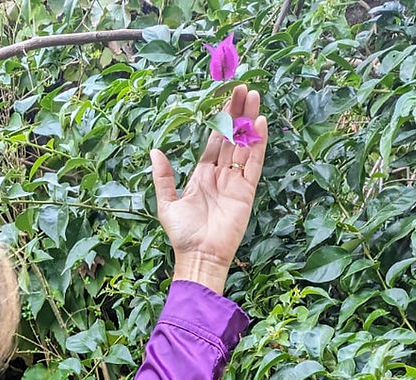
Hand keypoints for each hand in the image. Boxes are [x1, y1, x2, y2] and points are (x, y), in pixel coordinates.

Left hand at [150, 84, 267, 293]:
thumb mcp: (167, 203)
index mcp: (202, 174)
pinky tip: (260, 122)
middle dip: (237, 111)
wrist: (198, 256)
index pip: (214, 140)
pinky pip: (254, 162)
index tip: (225, 96)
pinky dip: (259, 143)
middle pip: (232, 136)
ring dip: (250, 120)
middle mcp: (220, 174)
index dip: (220, 118)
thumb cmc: (182, 234)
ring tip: (254, 95)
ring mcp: (235, 181)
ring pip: (245, 144)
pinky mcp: (247, 191)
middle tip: (243, 86)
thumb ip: (163, 177)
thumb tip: (155, 151)